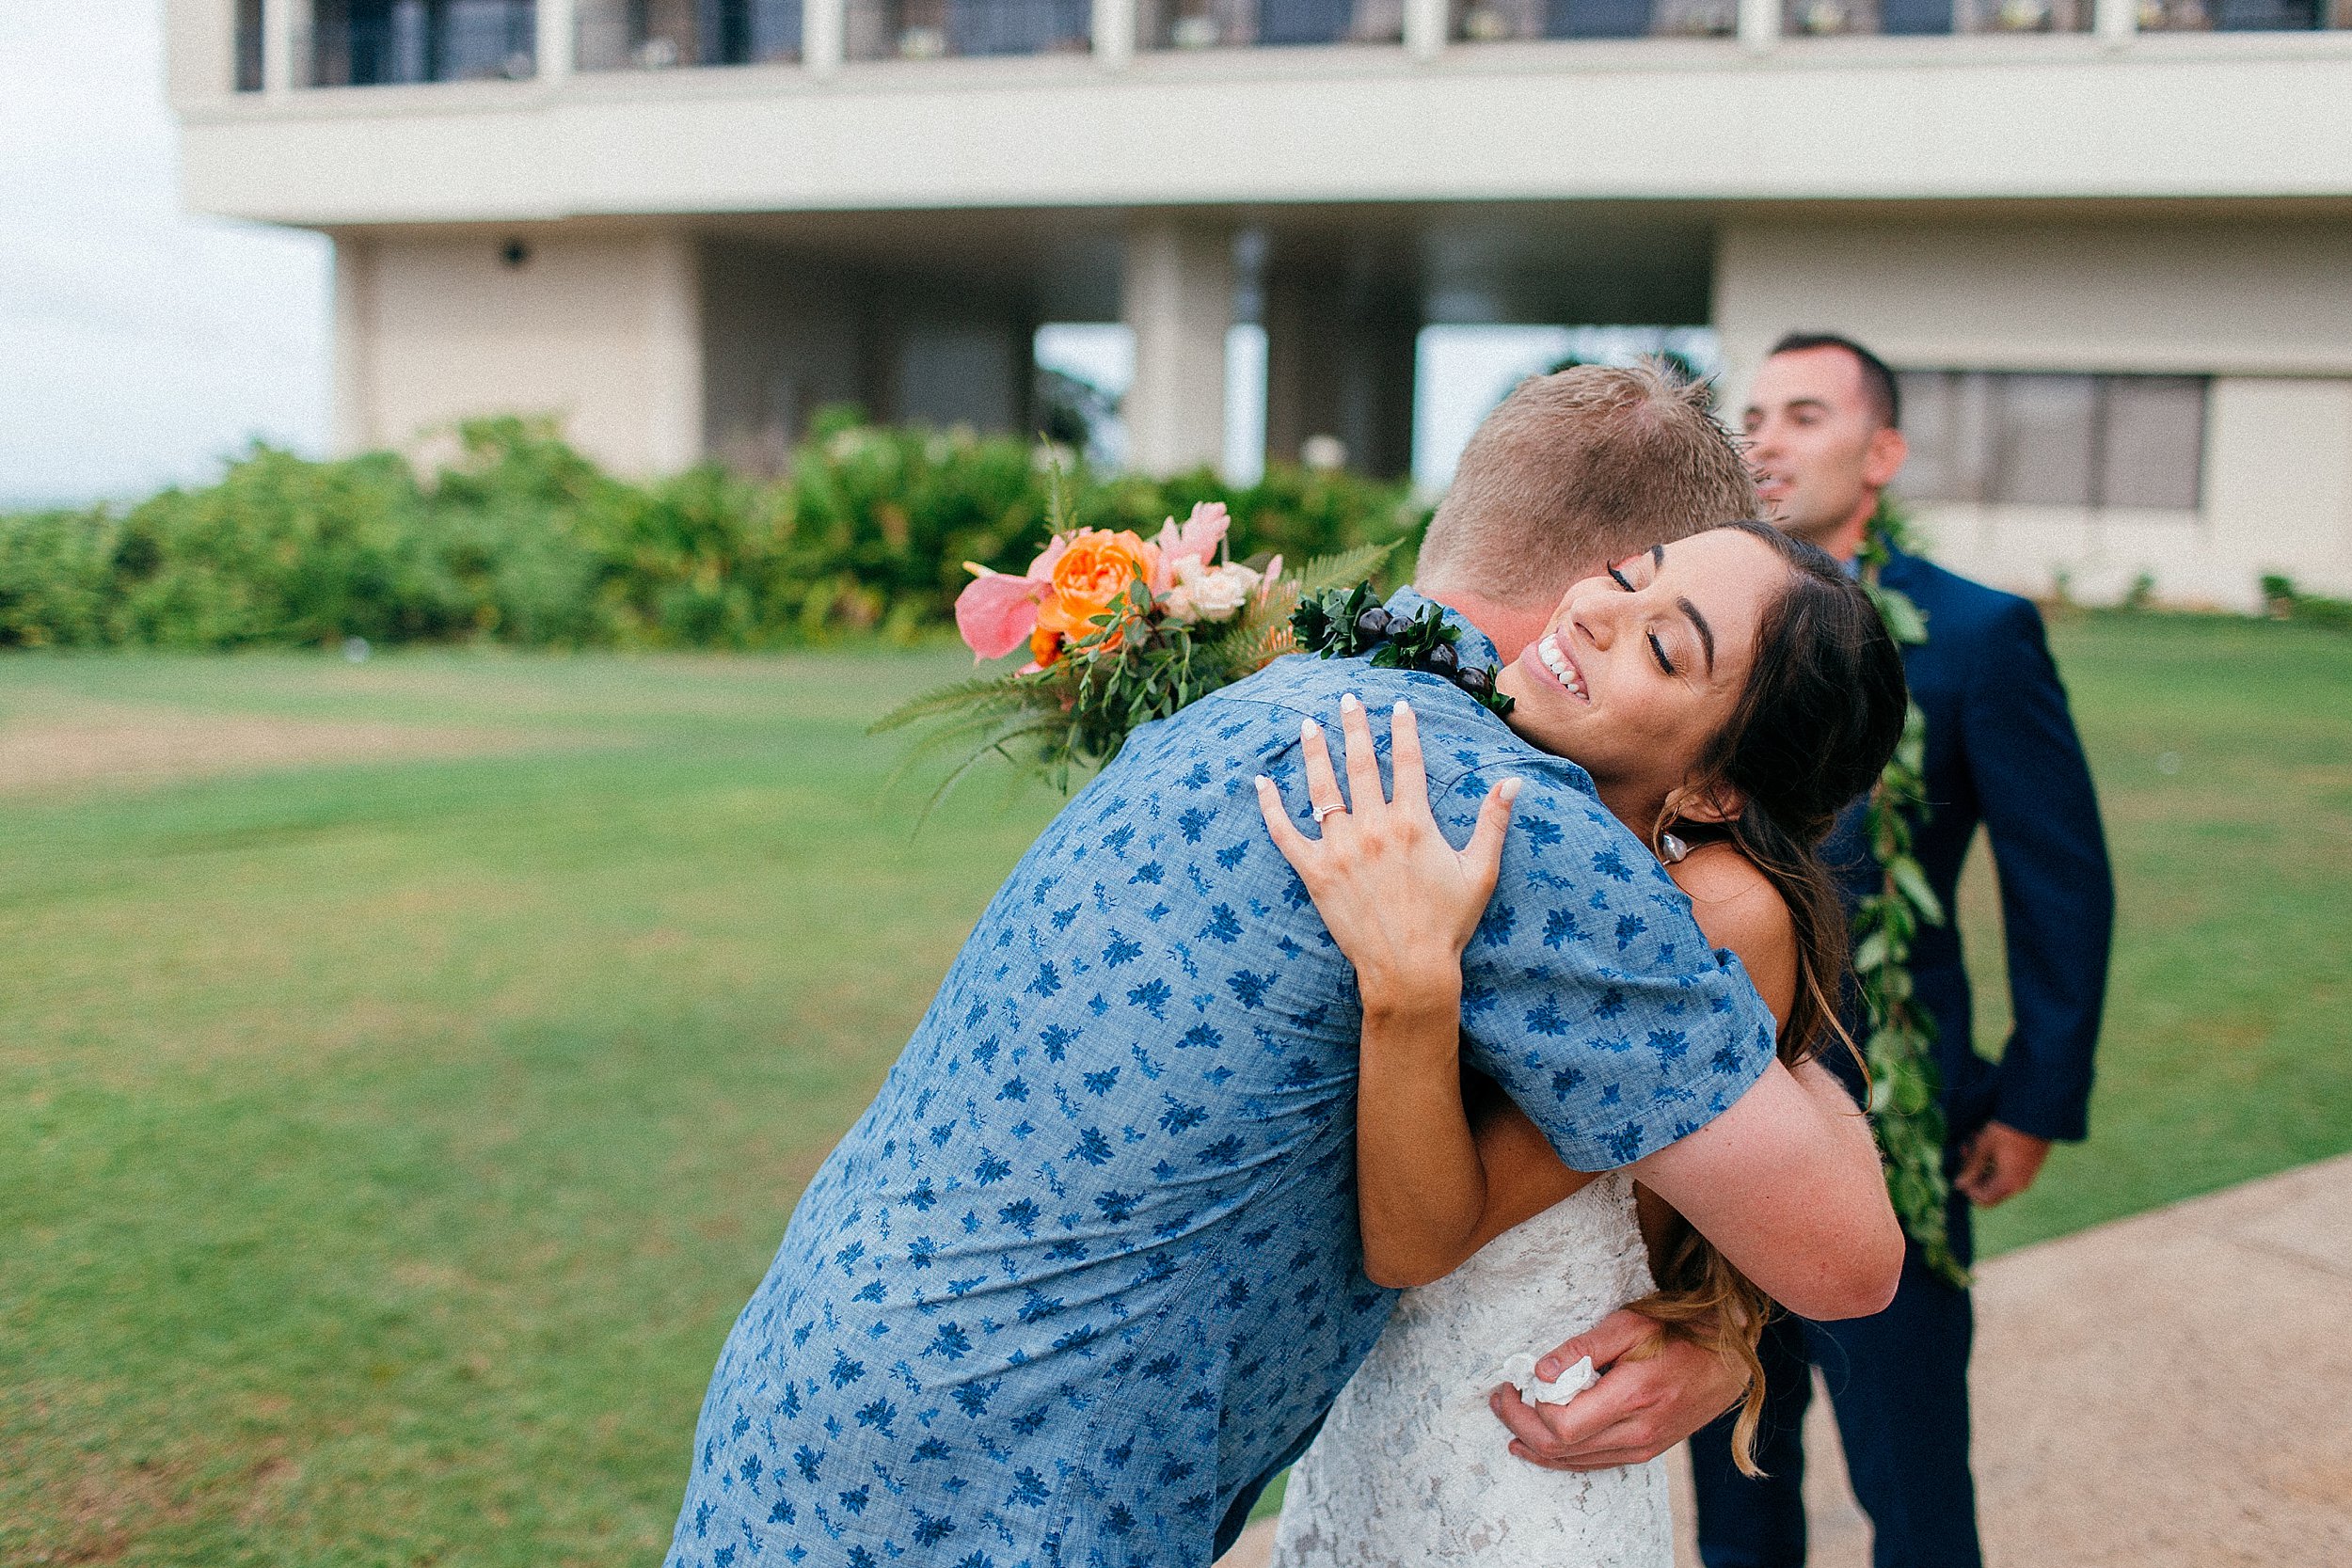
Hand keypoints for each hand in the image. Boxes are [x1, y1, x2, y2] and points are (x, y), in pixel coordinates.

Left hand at [1254, 695, 1518, 1008]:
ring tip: (1308, 725)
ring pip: (1322, 789)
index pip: (1407, 762)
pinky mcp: (1315, 873)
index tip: (1398, 703)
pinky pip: (1285, 833)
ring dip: (1314, 753)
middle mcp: (1373, 828)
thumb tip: (1514, 782)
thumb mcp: (1480, 871)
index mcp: (1413, 823)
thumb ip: (1493, 822)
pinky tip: (1262, 781)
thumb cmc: (1448, 923)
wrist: (1408, 969)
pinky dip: (1270, 806)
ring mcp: (1340, 849)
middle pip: (1361, 764)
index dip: (1403, 729)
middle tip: (1347, 699)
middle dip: (1354, 727)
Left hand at [1487, 1307, 1744, 1470]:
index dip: (1527, 1409)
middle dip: (1519, 1424)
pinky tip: (1536, 1444)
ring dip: (1533, 1442)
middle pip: (1560, 1448)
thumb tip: (1540, 1370)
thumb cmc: (1680, 1331)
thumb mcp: (1631, 1324)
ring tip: (1509, 1413)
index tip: (1511, 1384)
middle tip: (1500, 1397)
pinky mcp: (1645, 1451)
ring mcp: (1642, 1447)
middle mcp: (1637, 1431)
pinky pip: (1591, 1463)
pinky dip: (1558, 1456)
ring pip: (1572, 1462)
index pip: (1562, 1424)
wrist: (1729, 1361)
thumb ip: (1584, 1346)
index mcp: (1632, 1396)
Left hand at [1954, 1121, 2049, 1206]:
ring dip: (1981, 1162)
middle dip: (1973, 1172)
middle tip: (1966, 1148)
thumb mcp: (1984, 1145)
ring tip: (1974, 1138)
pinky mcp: (2029, 1165)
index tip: (1962, 1164)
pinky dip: (1992, 1159)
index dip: (1967, 1186)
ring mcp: (2025, 1176)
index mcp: (2009, 1183)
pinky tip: (1986, 1139)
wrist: (2039, 1112)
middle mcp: (2019, 1185)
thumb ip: (1971, 1167)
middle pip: (1989, 1189)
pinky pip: (2006, 1170)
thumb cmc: (2008, 1128)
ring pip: (1995, 1177)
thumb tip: (1958, 1185)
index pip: (1982, 1199)